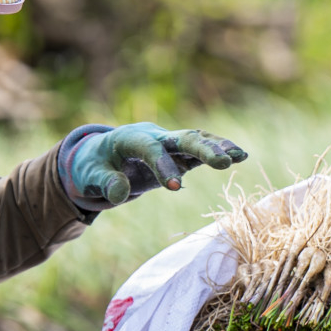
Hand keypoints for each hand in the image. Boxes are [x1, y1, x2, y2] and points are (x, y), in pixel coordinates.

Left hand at [65, 123, 246, 206]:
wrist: (102, 155)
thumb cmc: (95, 165)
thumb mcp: (91, 175)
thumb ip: (106, 183)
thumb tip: (120, 193)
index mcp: (130, 139)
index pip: (150, 149)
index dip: (163, 164)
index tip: (174, 187)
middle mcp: (155, 136)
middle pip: (181, 137)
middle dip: (202, 148)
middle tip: (223, 163)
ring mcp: (170, 144)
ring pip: (196, 140)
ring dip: (217, 147)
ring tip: (239, 156)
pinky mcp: (179, 155)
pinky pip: (200, 152)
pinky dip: (219, 152)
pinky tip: (240, 156)